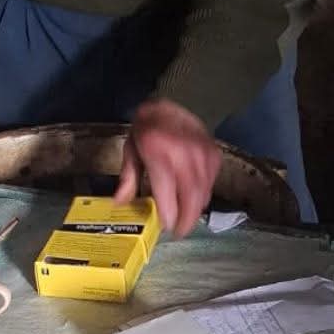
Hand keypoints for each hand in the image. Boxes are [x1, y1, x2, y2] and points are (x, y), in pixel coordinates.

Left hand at [115, 98, 221, 236]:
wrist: (174, 102)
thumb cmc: (148, 128)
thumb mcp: (131, 149)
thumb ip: (128, 177)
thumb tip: (119, 203)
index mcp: (158, 152)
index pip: (167, 192)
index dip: (168, 215)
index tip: (166, 227)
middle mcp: (184, 154)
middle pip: (190, 198)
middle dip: (186, 220)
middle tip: (179, 232)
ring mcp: (202, 155)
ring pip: (203, 194)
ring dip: (195, 211)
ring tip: (186, 219)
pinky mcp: (213, 155)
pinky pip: (211, 184)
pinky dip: (203, 195)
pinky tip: (193, 199)